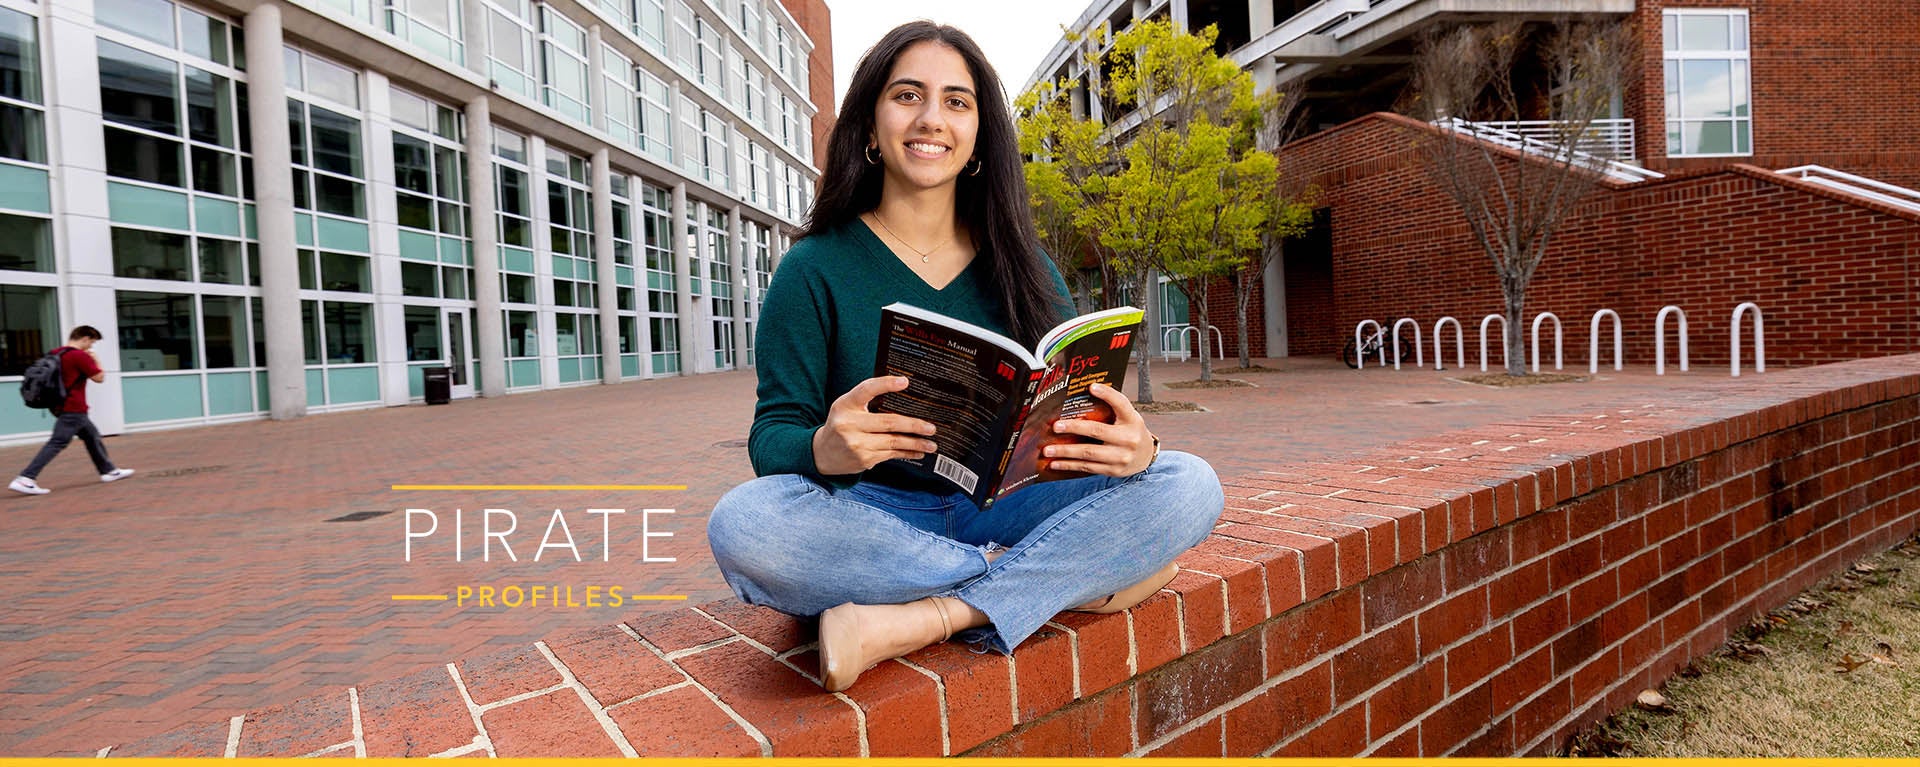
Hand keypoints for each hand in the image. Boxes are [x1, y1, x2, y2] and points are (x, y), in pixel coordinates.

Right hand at [812, 376, 939, 475]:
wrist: (823, 453)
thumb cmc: (841, 424)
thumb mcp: (847, 406)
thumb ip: (868, 399)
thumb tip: (904, 392)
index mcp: (845, 405)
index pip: (866, 390)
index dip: (885, 384)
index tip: (905, 381)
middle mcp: (850, 424)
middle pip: (888, 422)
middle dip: (913, 425)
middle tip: (930, 427)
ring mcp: (857, 444)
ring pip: (893, 442)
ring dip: (916, 443)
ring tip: (932, 443)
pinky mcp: (864, 459)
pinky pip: (891, 455)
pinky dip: (907, 453)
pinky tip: (918, 451)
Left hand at [1042, 383, 1155, 476]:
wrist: (1146, 456)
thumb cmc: (1131, 431)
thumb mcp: (1128, 416)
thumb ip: (1112, 406)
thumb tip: (1085, 392)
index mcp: (1132, 420)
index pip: (1121, 403)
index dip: (1107, 394)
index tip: (1091, 386)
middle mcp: (1128, 438)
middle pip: (1097, 431)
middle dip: (1074, 428)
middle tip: (1055, 426)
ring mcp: (1121, 456)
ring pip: (1088, 453)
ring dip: (1066, 452)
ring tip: (1048, 450)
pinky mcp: (1113, 470)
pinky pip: (1088, 467)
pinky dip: (1070, 465)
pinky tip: (1055, 463)